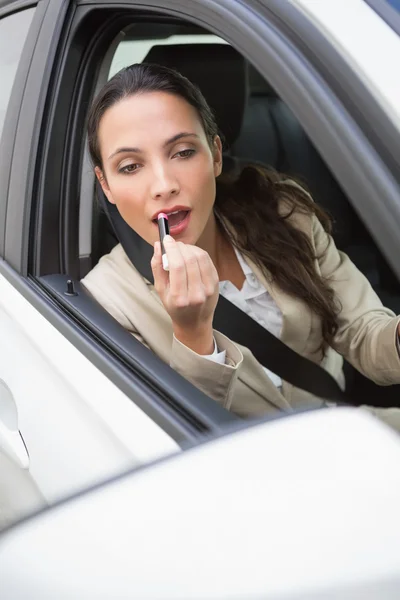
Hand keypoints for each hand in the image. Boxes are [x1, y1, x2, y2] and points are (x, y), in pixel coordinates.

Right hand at [151, 236, 218, 354]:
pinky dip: (198, 252)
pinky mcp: (216, 282)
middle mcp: (196, 294)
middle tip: (173, 244)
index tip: (166, 240)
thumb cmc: (175, 307)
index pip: (177, 266)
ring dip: (189, 248)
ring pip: (200, 257)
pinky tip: (191, 254)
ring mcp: (209, 289)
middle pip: (189, 260)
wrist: (194, 322)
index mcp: (179, 298)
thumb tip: (159, 246)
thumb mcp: (160, 290)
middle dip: (180, 247)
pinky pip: (207, 260)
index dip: (172, 249)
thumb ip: (157, 267)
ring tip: (181, 249)